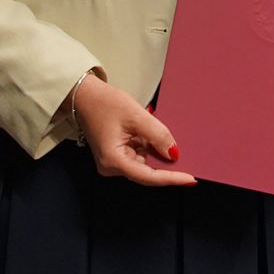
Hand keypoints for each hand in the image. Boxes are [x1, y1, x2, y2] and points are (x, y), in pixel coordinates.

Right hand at [72, 75, 195, 187]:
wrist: (84, 96)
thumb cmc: (104, 103)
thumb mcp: (136, 115)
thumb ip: (157, 135)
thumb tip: (174, 153)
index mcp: (113, 160)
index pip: (148, 176)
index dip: (171, 178)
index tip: (190, 178)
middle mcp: (111, 167)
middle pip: (146, 172)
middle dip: (165, 164)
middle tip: (189, 159)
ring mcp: (112, 162)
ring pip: (143, 164)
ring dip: (156, 153)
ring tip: (166, 139)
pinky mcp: (114, 156)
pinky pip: (137, 156)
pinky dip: (148, 148)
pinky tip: (155, 138)